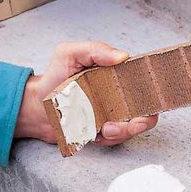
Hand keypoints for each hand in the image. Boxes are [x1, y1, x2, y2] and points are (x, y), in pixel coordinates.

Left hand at [15, 41, 157, 146]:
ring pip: (131, 129)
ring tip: (107, 129)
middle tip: (135, 123)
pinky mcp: (101, 133)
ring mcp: (111, 116)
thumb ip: (95, 50)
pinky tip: (94, 134)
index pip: (144, 82)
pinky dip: (107, 139)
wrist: (36, 105)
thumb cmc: (54, 76)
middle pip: (146, 111)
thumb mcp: (69, 53)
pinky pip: (113, 141)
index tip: (153, 97)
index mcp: (116, 76)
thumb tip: (122, 56)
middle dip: (145, 120)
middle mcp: (118, 97)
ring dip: (124, 132)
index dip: (154, 91)